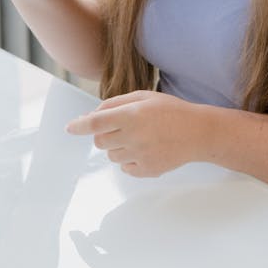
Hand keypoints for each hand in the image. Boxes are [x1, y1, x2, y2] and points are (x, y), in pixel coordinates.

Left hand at [67, 90, 204, 177]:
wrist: (197, 132)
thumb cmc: (170, 111)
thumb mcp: (143, 97)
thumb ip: (115, 104)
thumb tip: (91, 115)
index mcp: (132, 115)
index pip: (96, 123)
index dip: (79, 126)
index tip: (70, 128)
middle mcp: (134, 136)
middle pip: (100, 142)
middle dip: (104, 135)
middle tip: (120, 128)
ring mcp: (140, 156)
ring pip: (111, 156)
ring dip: (117, 147)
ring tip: (138, 138)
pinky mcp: (147, 171)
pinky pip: (124, 168)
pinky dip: (128, 160)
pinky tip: (145, 149)